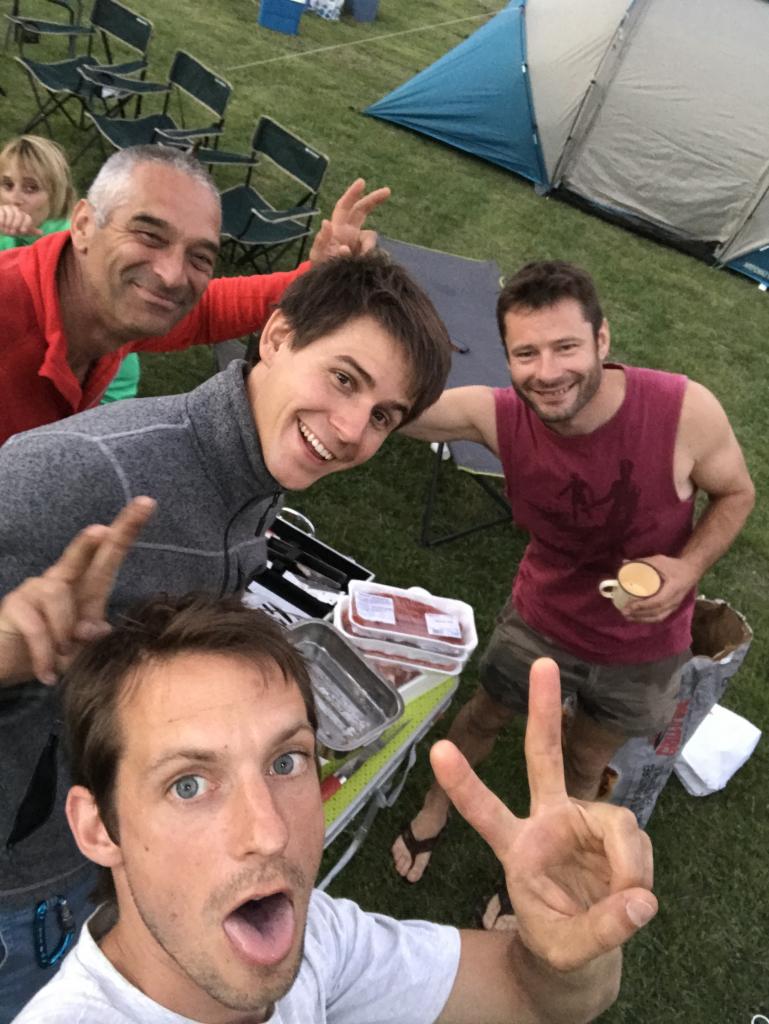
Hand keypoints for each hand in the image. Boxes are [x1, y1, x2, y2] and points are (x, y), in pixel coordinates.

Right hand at [0, 205, 39, 236]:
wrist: (0, 227)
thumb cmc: (10, 230)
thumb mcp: (20, 232)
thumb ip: (29, 231)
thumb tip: (41, 232)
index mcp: (23, 215)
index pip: (27, 218)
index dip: (26, 225)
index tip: (22, 231)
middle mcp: (16, 210)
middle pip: (20, 215)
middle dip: (16, 225)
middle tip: (12, 231)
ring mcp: (8, 208)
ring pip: (11, 214)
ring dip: (9, 224)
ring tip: (6, 229)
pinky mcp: (0, 209)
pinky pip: (3, 213)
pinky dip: (3, 221)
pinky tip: (2, 225)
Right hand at [0, 497, 154, 685]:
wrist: (6, 666)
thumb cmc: (51, 653)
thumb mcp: (80, 649)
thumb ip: (92, 639)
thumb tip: (95, 629)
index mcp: (86, 588)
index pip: (109, 556)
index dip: (127, 530)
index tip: (148, 504)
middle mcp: (61, 581)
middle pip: (83, 554)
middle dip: (100, 538)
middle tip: (106, 528)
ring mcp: (36, 589)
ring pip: (59, 599)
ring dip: (64, 635)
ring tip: (62, 658)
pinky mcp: (14, 604)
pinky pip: (38, 627)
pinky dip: (46, 654)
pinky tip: (46, 673)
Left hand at [309, 178, 390, 263]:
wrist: (331, 286)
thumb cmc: (322, 268)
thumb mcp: (318, 256)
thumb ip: (321, 240)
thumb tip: (326, 222)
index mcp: (337, 228)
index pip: (345, 207)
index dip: (352, 194)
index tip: (362, 182)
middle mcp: (350, 232)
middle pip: (362, 210)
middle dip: (374, 199)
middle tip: (387, 191)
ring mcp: (360, 243)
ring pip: (371, 236)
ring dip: (368, 246)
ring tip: (359, 260)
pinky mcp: (367, 254)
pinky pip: (374, 252)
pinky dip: (370, 256)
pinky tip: (363, 264)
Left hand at [431, 658, 656, 971]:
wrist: (585, 950)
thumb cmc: (560, 942)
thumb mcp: (569, 950)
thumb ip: (602, 929)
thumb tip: (641, 899)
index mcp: (515, 847)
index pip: (484, 811)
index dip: (464, 783)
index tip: (438, 748)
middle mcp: (548, 821)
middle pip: (542, 756)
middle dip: (543, 710)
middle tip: (542, 662)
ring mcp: (582, 821)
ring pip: (616, 821)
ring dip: (628, 863)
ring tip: (627, 902)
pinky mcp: (612, 831)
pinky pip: (637, 840)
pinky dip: (640, 870)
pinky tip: (634, 893)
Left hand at [621, 554, 698, 622]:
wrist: (691, 570)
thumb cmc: (674, 565)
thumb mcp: (660, 561)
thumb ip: (643, 562)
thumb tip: (624, 563)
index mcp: (673, 588)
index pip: (658, 601)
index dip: (643, 606)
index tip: (629, 606)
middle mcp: (675, 600)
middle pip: (656, 612)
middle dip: (639, 614)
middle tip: (624, 612)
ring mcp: (675, 605)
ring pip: (658, 617)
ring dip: (642, 619)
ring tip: (628, 617)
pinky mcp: (673, 608)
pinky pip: (660, 617)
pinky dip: (648, 620)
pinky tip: (638, 618)